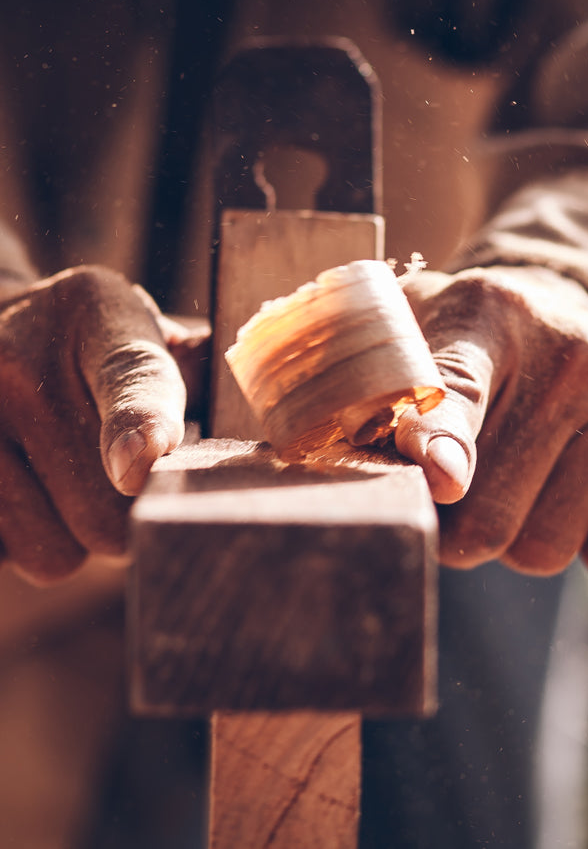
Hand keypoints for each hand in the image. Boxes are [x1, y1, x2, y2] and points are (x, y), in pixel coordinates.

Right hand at [0, 265, 206, 582]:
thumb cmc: (89, 340)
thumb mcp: (139, 326)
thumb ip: (195, 372)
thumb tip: (279, 435)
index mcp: (99, 313)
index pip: (129, 377)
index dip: (138, 425)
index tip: (139, 465)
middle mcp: (23, 359)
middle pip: (105, 504)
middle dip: (134, 516)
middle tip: (131, 482)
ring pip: (60, 548)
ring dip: (82, 538)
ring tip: (76, 483)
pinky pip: (19, 556)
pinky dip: (38, 543)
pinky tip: (36, 494)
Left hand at [395, 266, 587, 582]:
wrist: (562, 315)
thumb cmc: (464, 347)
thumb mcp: (406, 336)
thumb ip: (365, 388)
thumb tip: (346, 444)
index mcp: (481, 315)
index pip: (456, 390)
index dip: (442, 439)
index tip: (443, 479)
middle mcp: (565, 346)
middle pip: (487, 515)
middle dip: (458, 526)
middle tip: (464, 481)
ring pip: (545, 547)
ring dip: (519, 535)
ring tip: (524, 474)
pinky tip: (587, 500)